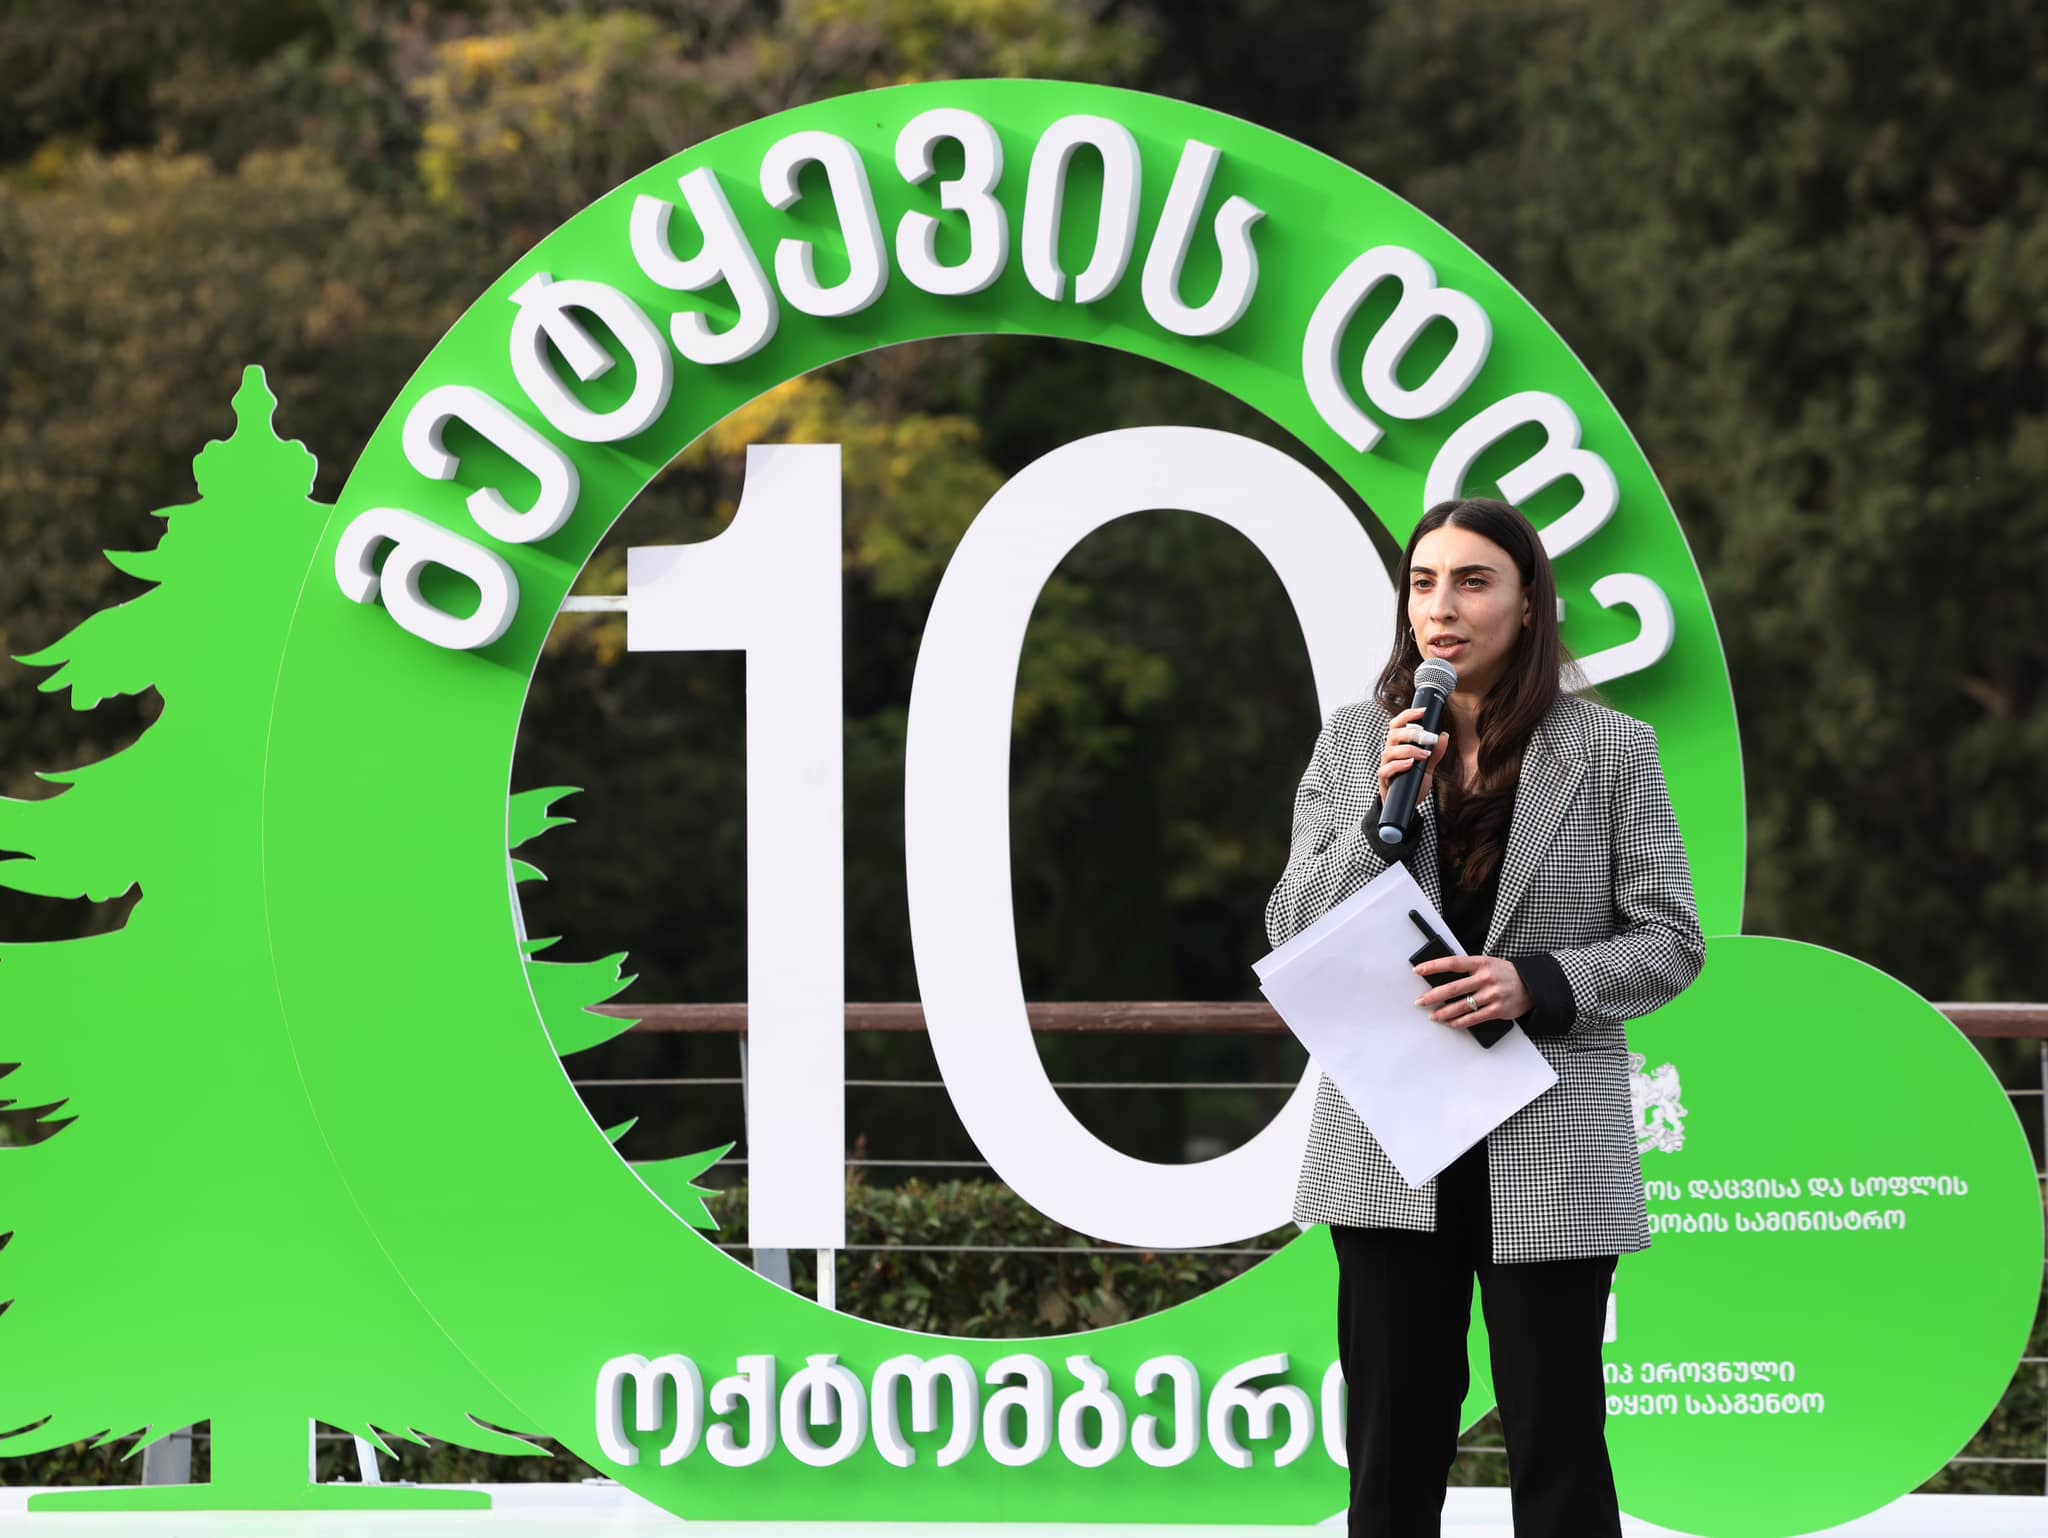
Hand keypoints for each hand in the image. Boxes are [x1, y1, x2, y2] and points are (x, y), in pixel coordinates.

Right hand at [1378, 706, 1449, 808]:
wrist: (1406, 806)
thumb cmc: (1413, 783)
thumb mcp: (1428, 767)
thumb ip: (1434, 753)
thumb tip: (1444, 736)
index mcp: (1398, 745)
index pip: (1398, 725)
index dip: (1408, 715)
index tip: (1423, 711)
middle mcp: (1390, 752)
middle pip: (1393, 734)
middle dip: (1411, 733)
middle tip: (1429, 737)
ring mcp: (1386, 765)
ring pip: (1390, 751)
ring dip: (1409, 750)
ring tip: (1424, 755)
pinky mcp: (1384, 779)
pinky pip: (1387, 769)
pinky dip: (1398, 765)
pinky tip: (1410, 764)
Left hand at [1414, 954, 1529, 1028]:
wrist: (1532, 985)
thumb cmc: (1505, 974)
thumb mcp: (1488, 964)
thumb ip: (1469, 969)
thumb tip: (1442, 979)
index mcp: (1482, 963)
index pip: (1453, 963)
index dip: (1434, 966)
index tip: (1418, 970)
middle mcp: (1486, 978)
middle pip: (1454, 988)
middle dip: (1433, 996)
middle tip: (1420, 1001)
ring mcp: (1492, 995)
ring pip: (1462, 1006)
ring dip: (1444, 1013)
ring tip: (1433, 1016)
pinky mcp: (1498, 1010)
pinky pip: (1474, 1018)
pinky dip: (1460, 1022)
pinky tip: (1451, 1023)